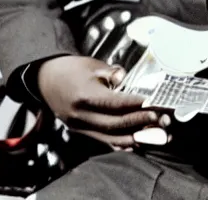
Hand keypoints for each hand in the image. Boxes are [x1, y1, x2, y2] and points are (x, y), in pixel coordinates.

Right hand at [37, 55, 170, 147]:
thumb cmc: (72, 69)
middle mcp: (81, 116)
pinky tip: (138, 141)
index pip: (114, 104)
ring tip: (155, 132)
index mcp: (84, 96)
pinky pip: (104, 141)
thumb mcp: (93, 65)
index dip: (135, 105)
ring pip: (111, 137)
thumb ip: (111, 73)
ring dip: (135, 136)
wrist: (46, 80)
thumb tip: (125, 77)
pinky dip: (122, 142)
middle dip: (140, 122)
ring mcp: (80, 126)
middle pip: (115, 124)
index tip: (153, 103)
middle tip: (160, 118)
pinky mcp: (82, 131)